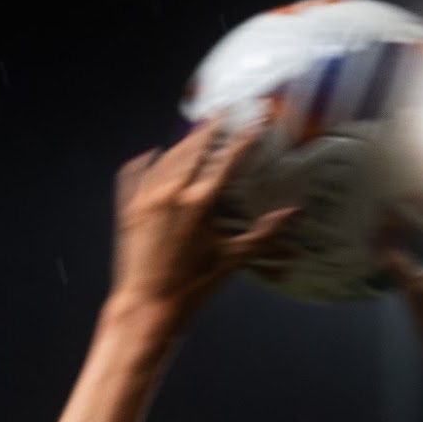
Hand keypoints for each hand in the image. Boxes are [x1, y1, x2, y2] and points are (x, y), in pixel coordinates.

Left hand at [110, 116, 299, 318]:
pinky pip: (136, 174)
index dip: (243, 140)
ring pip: (166, 158)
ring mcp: (147, 199)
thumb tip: (293, 214)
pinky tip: (151, 154)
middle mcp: (172, 193)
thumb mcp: (232, 260)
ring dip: (182, 143)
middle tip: (220, 114)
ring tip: (194, 132)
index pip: (227, 160)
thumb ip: (263, 235)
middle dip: (209, 130)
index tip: (254, 124)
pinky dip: (146, 161)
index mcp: (200, 203)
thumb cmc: (192, 288)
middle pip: (193, 149)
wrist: (147, 307)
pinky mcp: (129, 210)